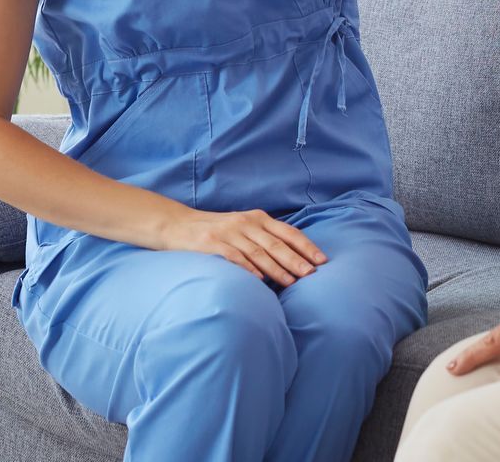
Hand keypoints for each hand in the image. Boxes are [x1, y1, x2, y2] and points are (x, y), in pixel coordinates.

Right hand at [159, 207, 326, 285]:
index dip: (305, 246)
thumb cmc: (216, 231)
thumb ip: (264, 238)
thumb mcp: (242, 227)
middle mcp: (244, 223)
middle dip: (295, 259)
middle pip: (275, 243)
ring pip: (257, 252)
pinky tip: (259, 280)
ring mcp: (228, 233)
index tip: (322, 259)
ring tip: (291, 282)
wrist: (177, 225)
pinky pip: (233, 257)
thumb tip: (293, 259)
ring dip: (276, 268)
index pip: (287, 232)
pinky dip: (248, 268)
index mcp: (256, 218)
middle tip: (311, 274)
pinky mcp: (211, 244)